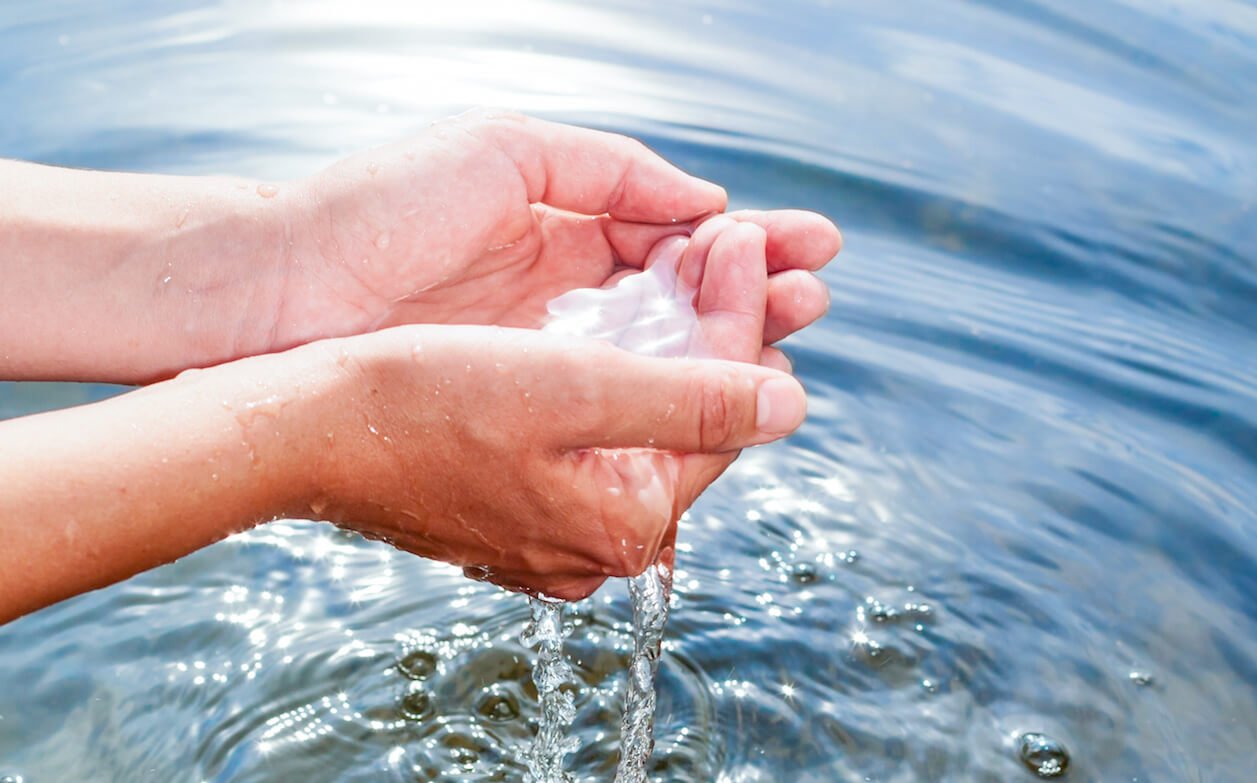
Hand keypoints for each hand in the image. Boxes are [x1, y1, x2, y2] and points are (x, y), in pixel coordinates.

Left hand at [273, 110, 838, 352]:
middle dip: (755, 297)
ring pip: (661, 357)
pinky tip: (722, 394)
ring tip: (792, 334)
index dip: (747, 244)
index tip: (812, 247)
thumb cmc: (378, 207)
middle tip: (815, 298)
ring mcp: (545, 357)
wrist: (277, 295)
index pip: (677, 238)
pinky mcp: (522, 413)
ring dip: (731, 348)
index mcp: (561, 226)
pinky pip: (614, 407)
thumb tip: (705, 204)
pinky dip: (670, 399)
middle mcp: (563, 296)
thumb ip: (612, 171)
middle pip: (684, 301)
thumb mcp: (505, 151)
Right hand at [308, 220, 780, 598]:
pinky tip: (613, 325)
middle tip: (724, 244)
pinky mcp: (513, 511)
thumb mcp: (575, 389)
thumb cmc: (422, 400)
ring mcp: (552, 536)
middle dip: (713, 330)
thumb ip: (693, 400)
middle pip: (688, 425)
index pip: (723, 412)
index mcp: (627, 525)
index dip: (743, 316)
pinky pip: (592, 441)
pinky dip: (613, 380)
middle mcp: (598, 547)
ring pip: (641, 429)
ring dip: (667, 347)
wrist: (296, 430)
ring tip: (678, 268)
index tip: (743, 236)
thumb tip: (793, 405)